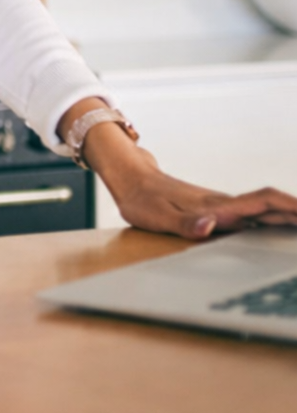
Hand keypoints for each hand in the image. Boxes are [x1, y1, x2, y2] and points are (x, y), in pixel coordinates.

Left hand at [81, 121, 296, 237]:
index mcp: (218, 206)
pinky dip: (275, 220)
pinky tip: (281, 232)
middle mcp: (226, 204)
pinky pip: (254, 214)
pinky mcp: (219, 211)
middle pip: (272, 206)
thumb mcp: (157, 216)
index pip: (263, 201)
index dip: (290, 207)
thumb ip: (184, 224)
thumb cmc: (142, 200)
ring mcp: (224, 206)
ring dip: (290, 218)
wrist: (131, 180)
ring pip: (266, 210)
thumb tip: (212, 226)